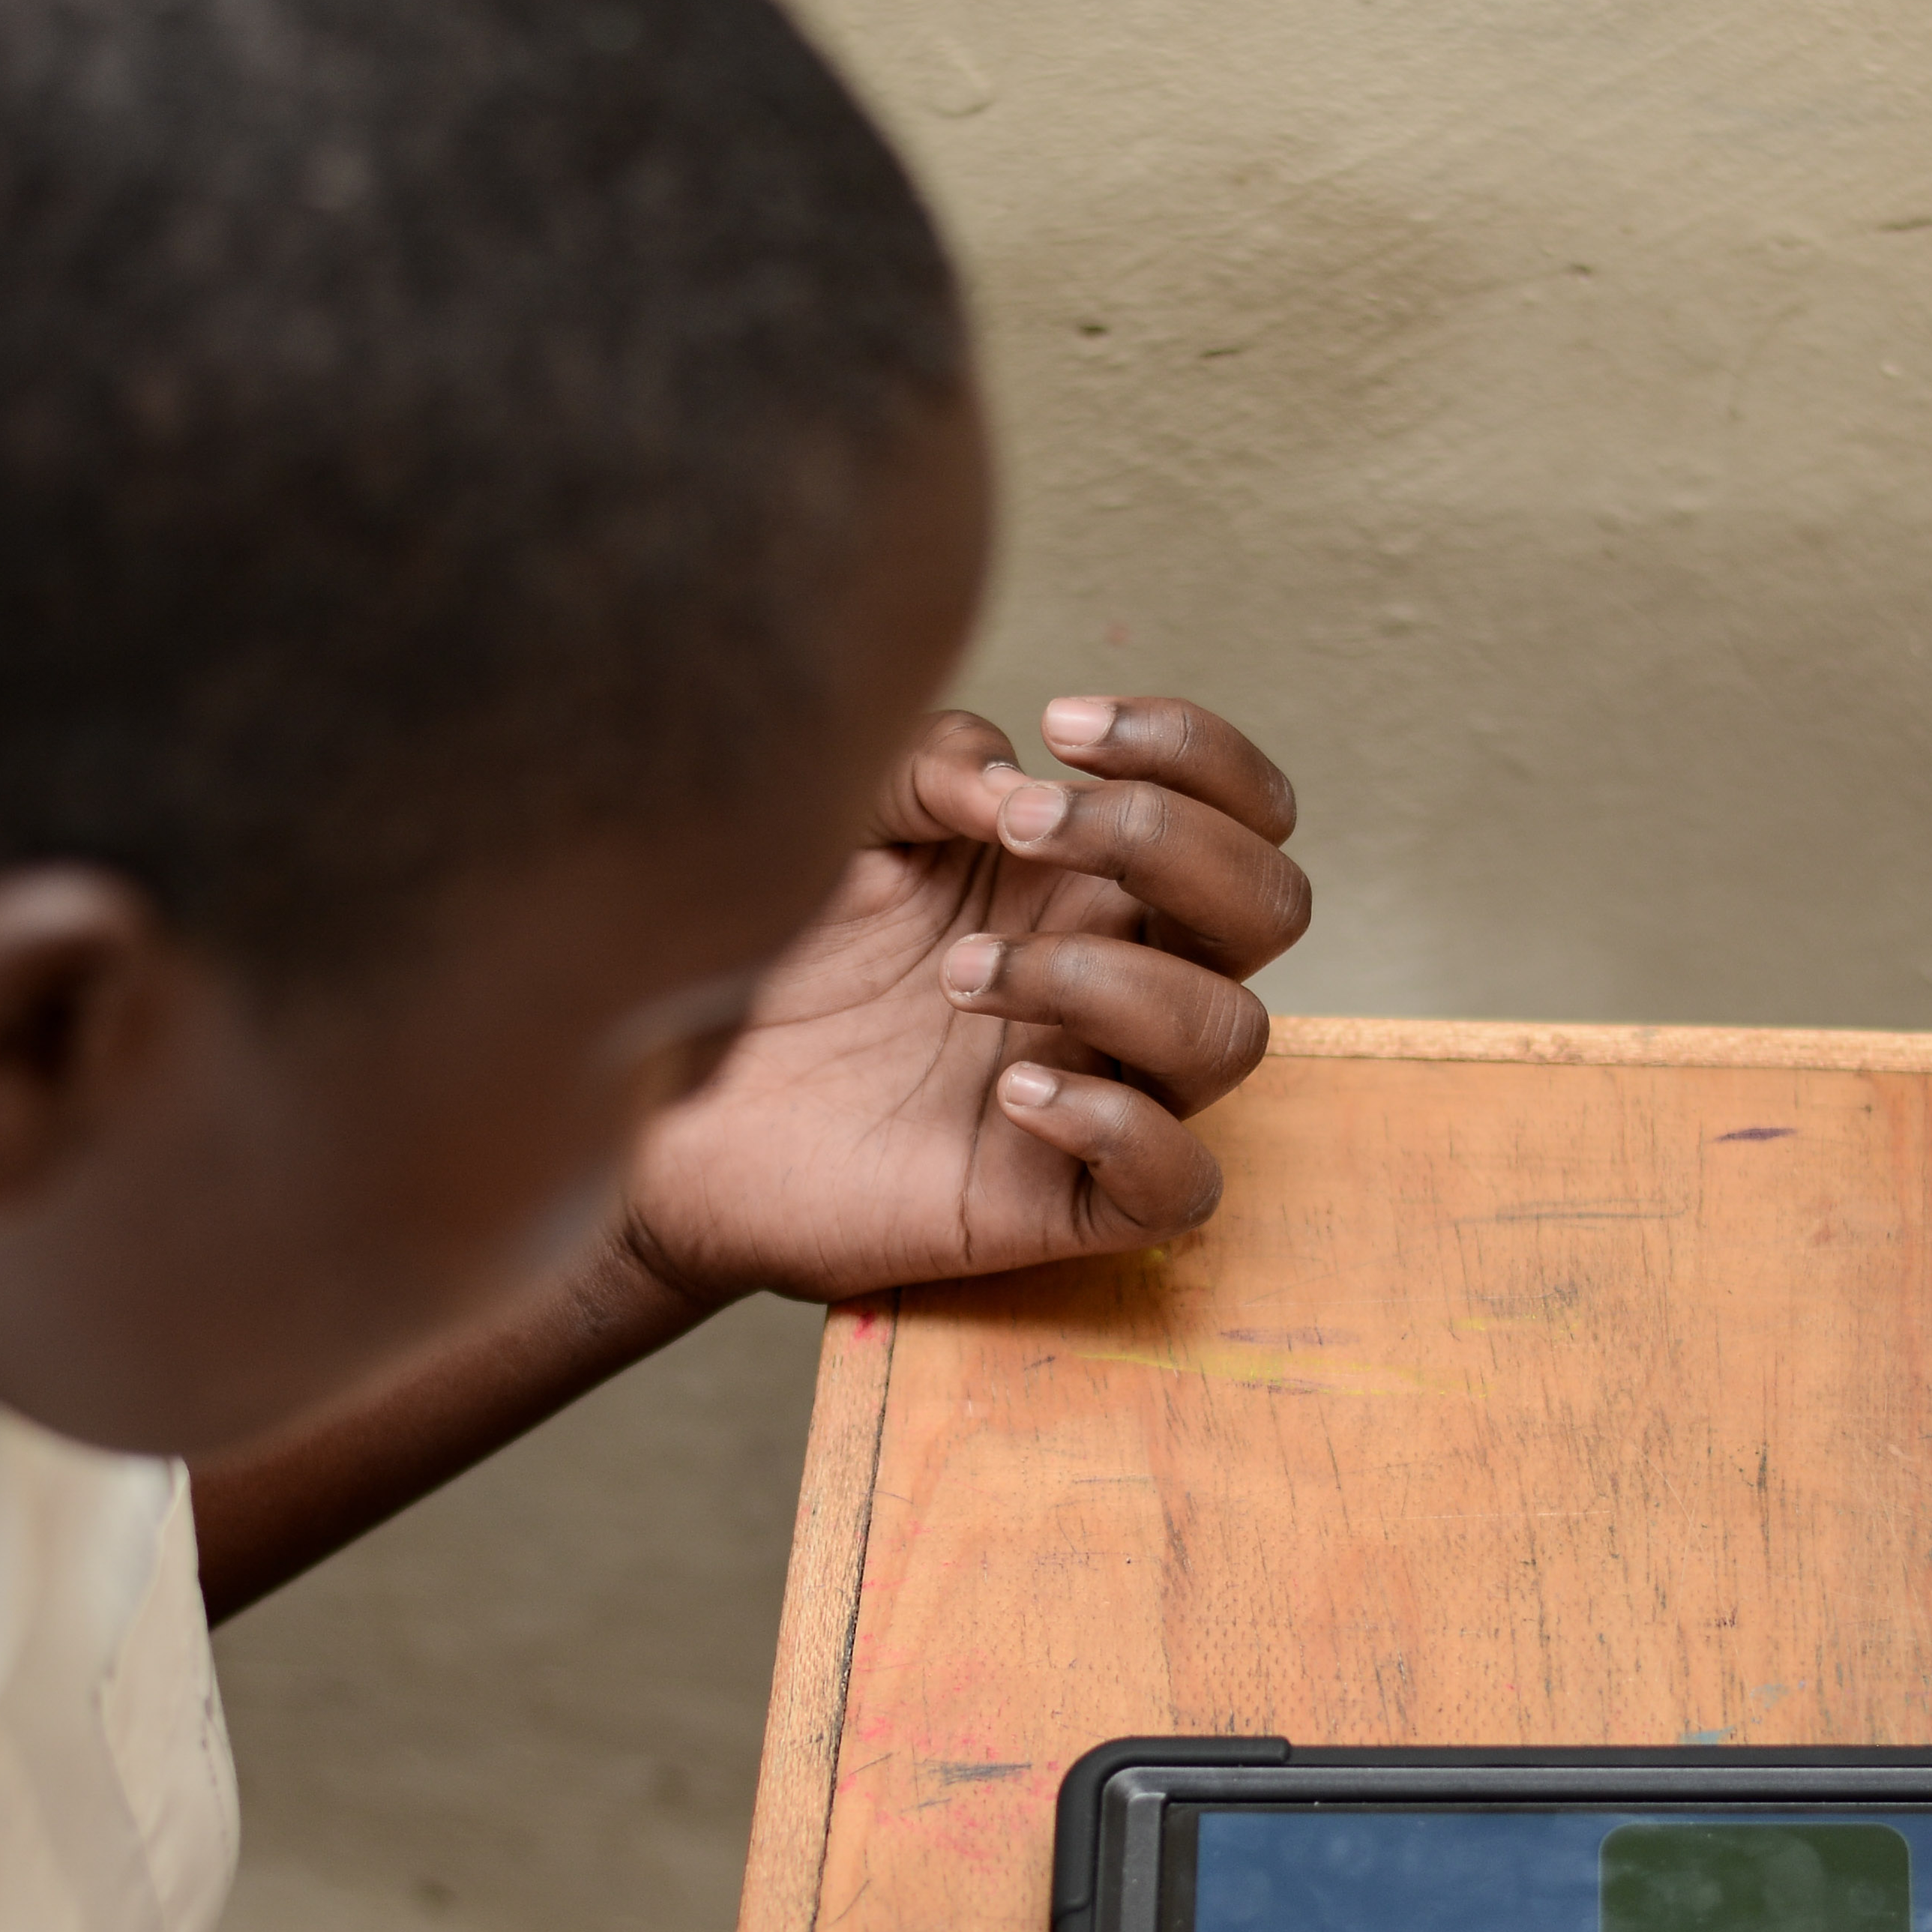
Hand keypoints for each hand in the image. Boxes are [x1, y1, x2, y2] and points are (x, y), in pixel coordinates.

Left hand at [616, 693, 1310, 1303]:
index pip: (1241, 808)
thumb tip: (1020, 788)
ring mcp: (1099, 1092)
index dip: (1191, 751)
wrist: (657, 1096)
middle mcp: (1117, 980)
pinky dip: (1120, 1126)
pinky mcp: (1057, 1204)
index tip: (1063, 727)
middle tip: (1015, 833)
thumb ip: (934, 763)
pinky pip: (1178, 1185)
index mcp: (1088, 882)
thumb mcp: (838, 812)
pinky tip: (1007, 1093)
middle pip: (1273, 905)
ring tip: (956, 974)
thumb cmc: (762, 949)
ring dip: (1103, 978)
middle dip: (1167, 843)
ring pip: (1233, 1034)